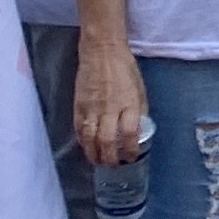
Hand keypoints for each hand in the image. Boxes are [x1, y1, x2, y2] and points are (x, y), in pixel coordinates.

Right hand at [72, 37, 151, 169]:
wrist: (101, 52)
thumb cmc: (124, 69)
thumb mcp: (140, 89)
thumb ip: (138, 110)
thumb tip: (139, 130)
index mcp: (129, 103)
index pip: (130, 134)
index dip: (130, 150)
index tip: (132, 157)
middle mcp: (110, 108)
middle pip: (107, 141)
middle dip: (110, 158)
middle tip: (113, 166)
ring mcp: (92, 108)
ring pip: (90, 139)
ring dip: (94, 155)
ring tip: (99, 162)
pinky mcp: (78, 105)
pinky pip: (79, 129)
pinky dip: (82, 142)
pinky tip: (87, 147)